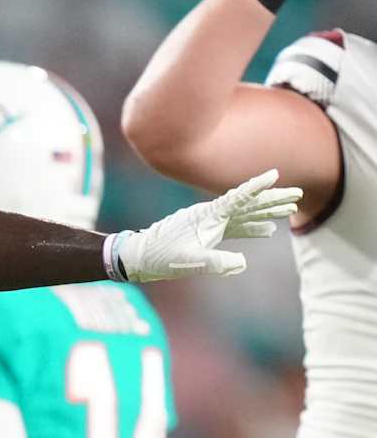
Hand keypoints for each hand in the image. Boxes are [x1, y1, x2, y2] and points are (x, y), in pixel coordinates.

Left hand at [115, 168, 300, 280]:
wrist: (138, 257)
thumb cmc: (160, 256)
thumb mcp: (188, 262)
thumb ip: (215, 262)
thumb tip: (241, 263)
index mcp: (208, 215)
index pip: (238, 197)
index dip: (257, 187)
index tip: (274, 174)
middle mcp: (211, 215)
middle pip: (248, 203)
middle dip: (273, 198)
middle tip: (298, 194)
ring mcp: (209, 223)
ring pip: (245, 214)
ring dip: (267, 212)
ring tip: (291, 210)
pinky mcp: (206, 234)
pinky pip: (236, 228)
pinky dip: (252, 228)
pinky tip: (268, 231)